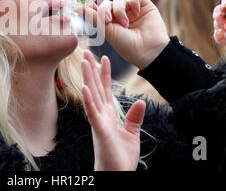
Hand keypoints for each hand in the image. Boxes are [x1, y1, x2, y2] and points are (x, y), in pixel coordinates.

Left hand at [77, 0, 168, 69]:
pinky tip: (135, 12)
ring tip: (125, 23)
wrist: (149, 51)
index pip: (97, 9)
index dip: (91, 5)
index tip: (85, 3)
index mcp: (108, 23)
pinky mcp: (144, 6)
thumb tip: (76, 7)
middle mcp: (119, 15)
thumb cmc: (127, 46)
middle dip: (105, 10)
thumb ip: (94, 18)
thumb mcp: (107, 32)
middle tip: (108, 20)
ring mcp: (131, 10)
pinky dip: (133, 2)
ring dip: (119, 9)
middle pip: (106, 3)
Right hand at [81, 50, 145, 170]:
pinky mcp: (100, 130)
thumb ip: (134, 117)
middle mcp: (100, 115)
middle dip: (91, 69)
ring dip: (87, 78)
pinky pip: (92, 113)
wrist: (116, 174)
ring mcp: (98, 121)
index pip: (105, 89)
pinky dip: (88, 100)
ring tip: (84, 61)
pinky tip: (85, 88)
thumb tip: (141, 102)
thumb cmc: (120, 157)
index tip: (103, 58)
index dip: (104, 74)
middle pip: (95, 87)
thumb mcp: (132, 133)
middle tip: (86, 51)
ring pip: (92, 95)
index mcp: (107, 114)